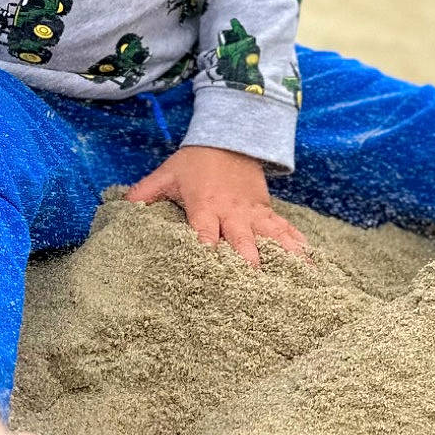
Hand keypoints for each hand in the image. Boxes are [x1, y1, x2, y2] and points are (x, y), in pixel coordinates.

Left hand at [123, 145, 310, 269]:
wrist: (230, 137)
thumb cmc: (193, 162)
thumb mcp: (166, 175)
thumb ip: (143, 195)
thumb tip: (120, 211)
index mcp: (205, 206)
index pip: (205, 233)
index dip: (208, 253)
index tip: (211, 277)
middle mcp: (233, 213)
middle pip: (243, 243)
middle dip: (248, 268)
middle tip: (255, 297)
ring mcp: (254, 214)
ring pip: (272, 239)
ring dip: (283, 262)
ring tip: (297, 286)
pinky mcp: (269, 213)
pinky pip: (287, 232)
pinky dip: (300, 248)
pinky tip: (314, 268)